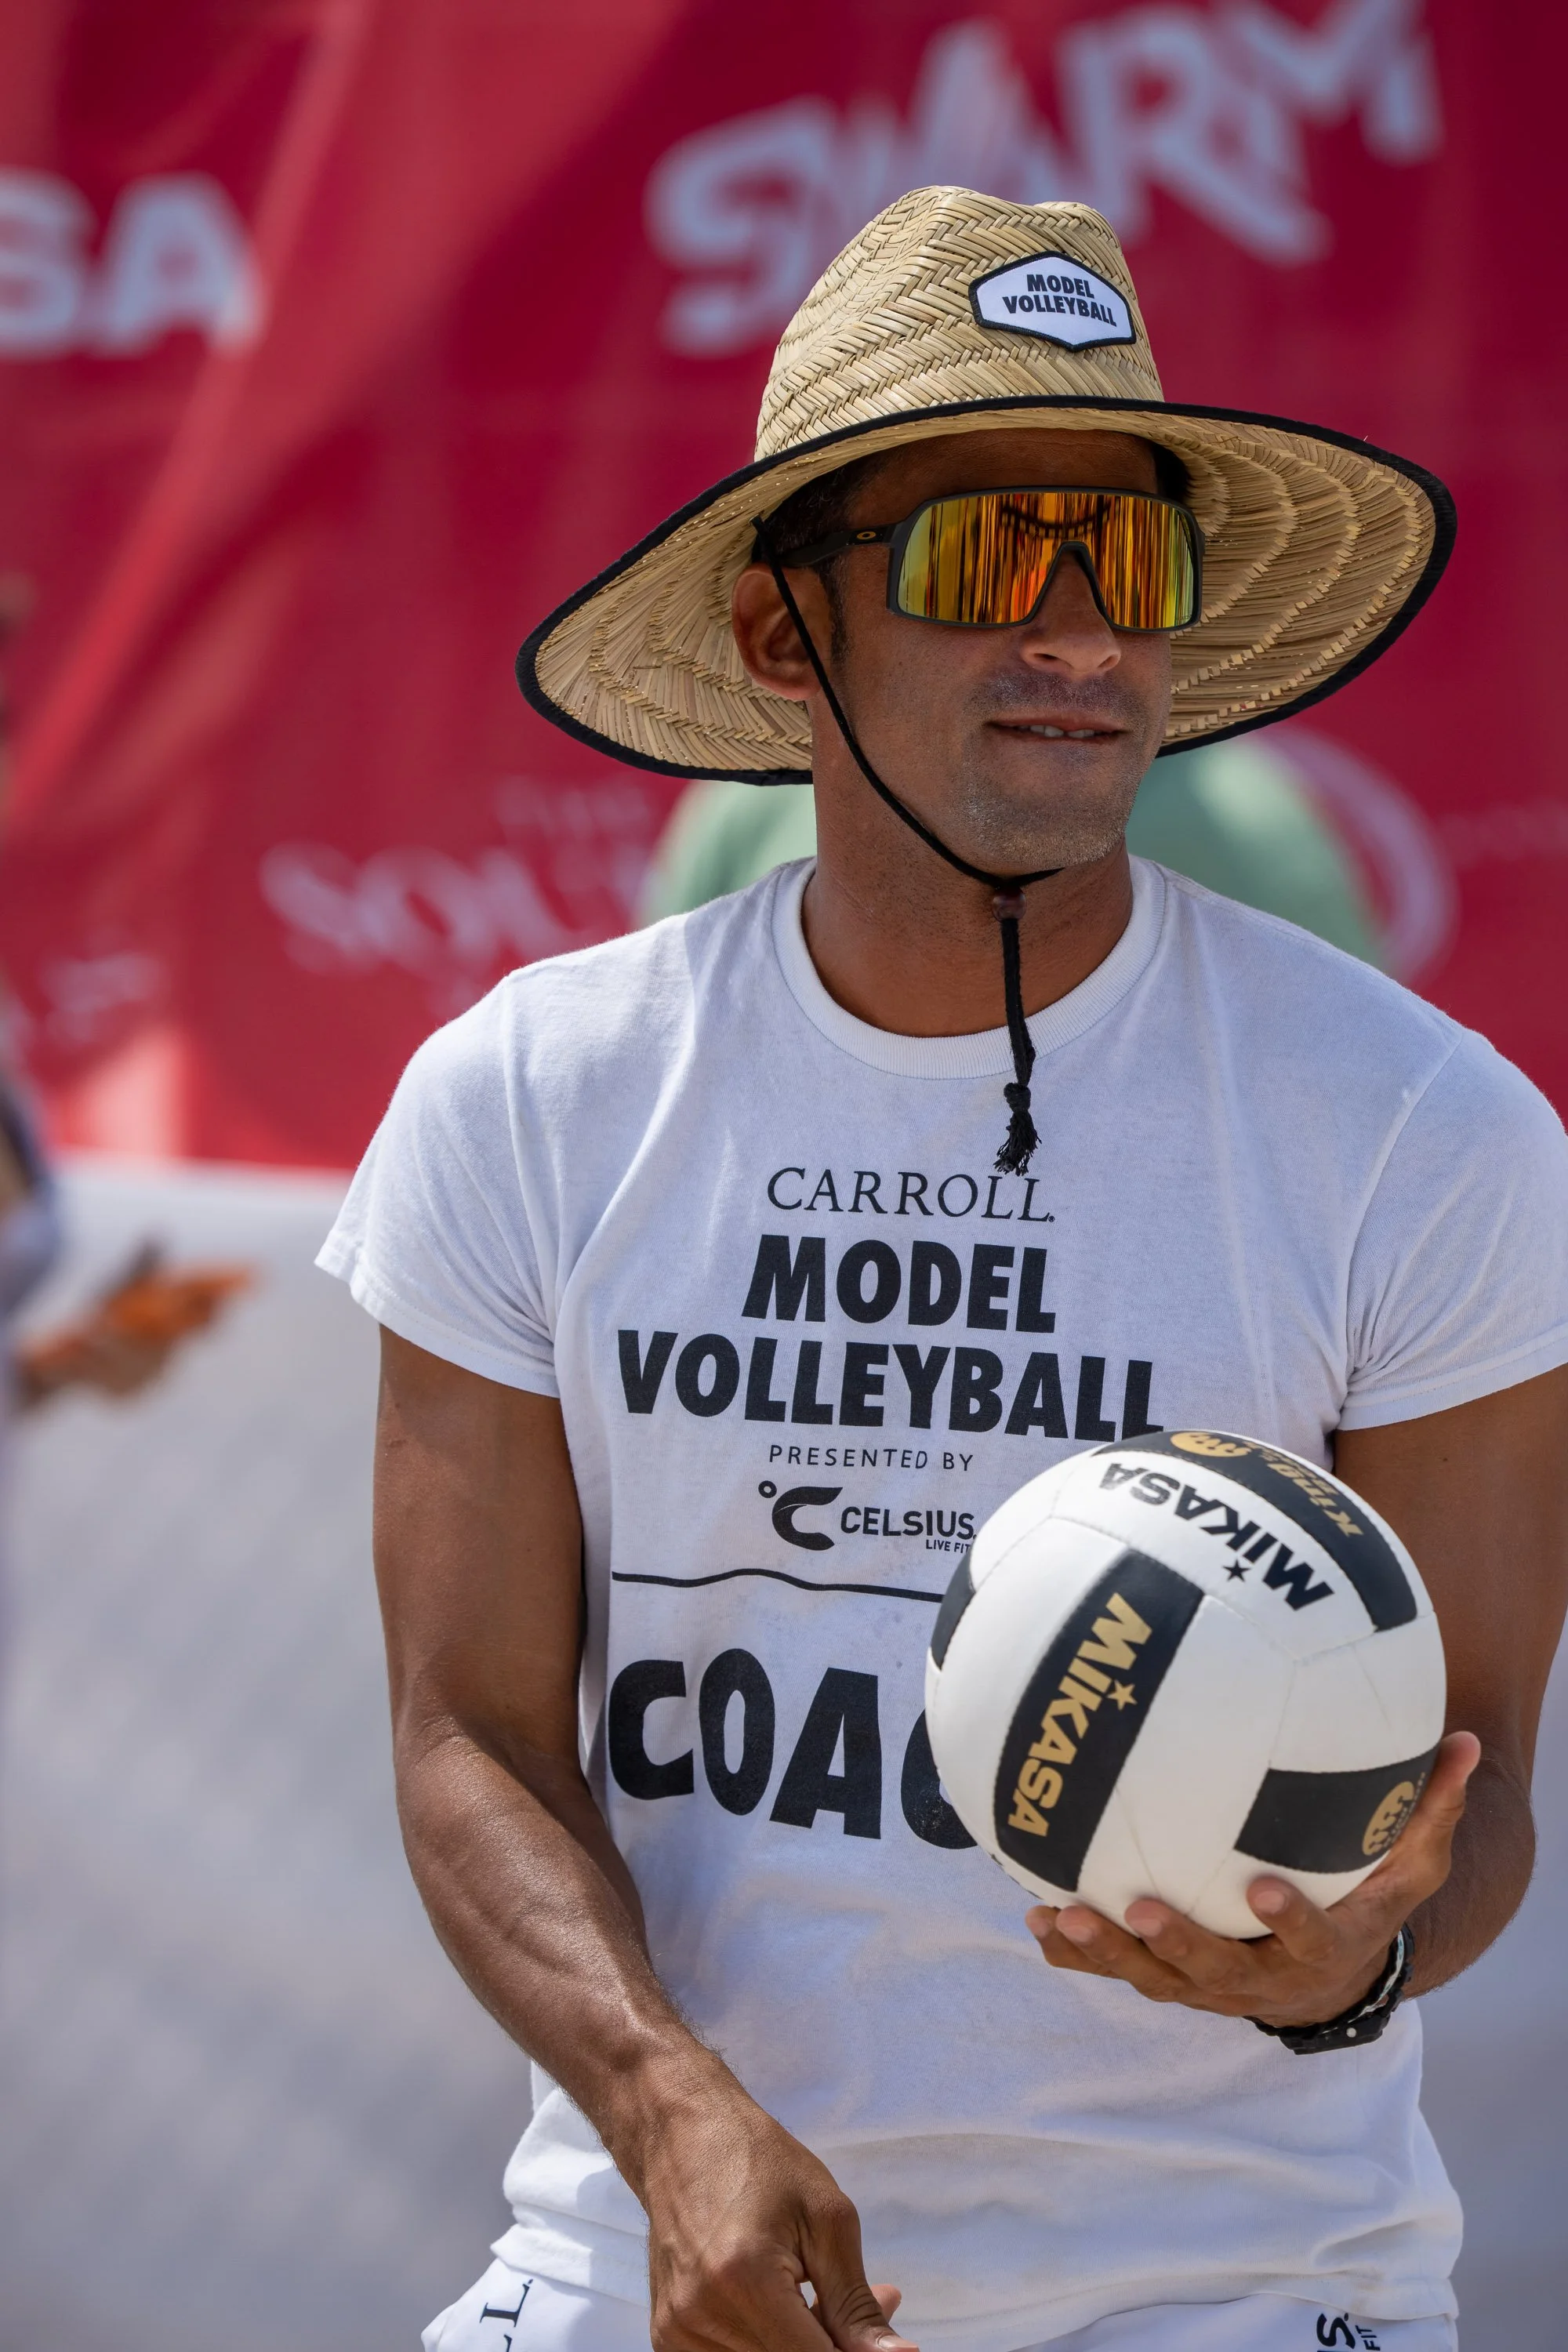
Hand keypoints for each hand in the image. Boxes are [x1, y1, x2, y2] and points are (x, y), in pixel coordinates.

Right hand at [633, 2063, 914, 2351]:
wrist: (682, 2136)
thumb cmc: (761, 2163)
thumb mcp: (827, 2219)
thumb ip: (857, 2305)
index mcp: (745, 2280)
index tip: (877, 2338)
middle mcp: (699, 2315)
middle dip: (834, 2346)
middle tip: (865, 2301)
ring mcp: (676, 2331)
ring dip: (800, 2344)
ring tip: (814, 2292)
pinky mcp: (667, 2336)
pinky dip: (768, 2343)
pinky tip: (782, 2304)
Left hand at [1025, 1730, 1479, 2026]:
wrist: (1327, 1982)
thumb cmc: (1363, 1902)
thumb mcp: (1407, 1867)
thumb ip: (1430, 1810)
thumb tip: (1464, 1740)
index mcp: (1317, 1946)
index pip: (1307, 1939)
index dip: (1287, 1921)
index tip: (1262, 1889)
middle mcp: (1257, 1975)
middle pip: (1213, 1972)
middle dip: (1177, 1946)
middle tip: (1140, 1909)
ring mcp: (1206, 1983)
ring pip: (1152, 1978)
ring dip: (1106, 1952)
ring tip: (1061, 1914)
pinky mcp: (1168, 1976)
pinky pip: (1116, 1970)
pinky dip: (1075, 1951)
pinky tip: (1037, 1918)